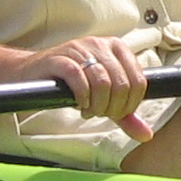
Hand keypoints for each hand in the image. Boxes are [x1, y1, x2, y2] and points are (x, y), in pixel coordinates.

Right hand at [19, 35, 150, 139]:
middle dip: (112, 107)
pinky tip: (80, 104)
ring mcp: (79, 49)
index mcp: (117, 48)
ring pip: (102, 82)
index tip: (115, 113)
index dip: (130, 105)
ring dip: (97, 105)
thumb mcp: (103, 98)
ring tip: (89, 111)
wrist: (33, 74)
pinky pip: (78, 77)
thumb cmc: (72, 84)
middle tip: (99, 114)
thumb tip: (146, 135)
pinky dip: (82, 97)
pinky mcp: (59, 58)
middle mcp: (100, 44)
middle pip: (121, 84)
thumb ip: (125, 115)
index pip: (138, 81)